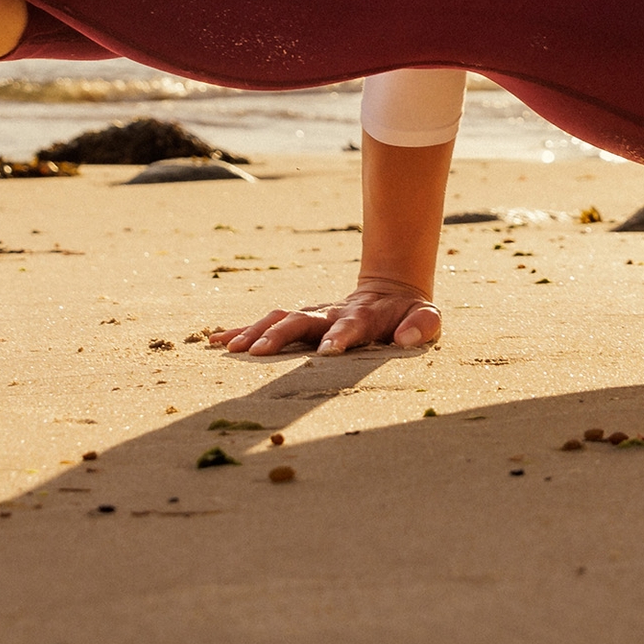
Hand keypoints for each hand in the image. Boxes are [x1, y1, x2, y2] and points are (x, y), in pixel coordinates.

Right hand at [215, 277, 440, 356]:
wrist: (390, 290)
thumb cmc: (409, 314)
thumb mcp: (427, 318)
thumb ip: (422, 326)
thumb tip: (407, 338)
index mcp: (362, 317)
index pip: (349, 326)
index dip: (340, 337)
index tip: (328, 353)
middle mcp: (330, 313)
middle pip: (301, 321)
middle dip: (279, 336)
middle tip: (257, 353)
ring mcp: (313, 315)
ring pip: (279, 319)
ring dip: (255, 333)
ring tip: (229, 348)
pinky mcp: (300, 320)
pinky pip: (267, 323)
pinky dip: (242, 330)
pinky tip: (216, 341)